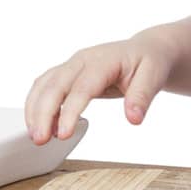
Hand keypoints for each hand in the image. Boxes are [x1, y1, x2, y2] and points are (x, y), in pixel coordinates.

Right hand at [25, 29, 179, 145]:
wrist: (147, 49)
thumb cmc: (150, 62)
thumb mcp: (155, 76)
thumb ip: (143, 96)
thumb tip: (133, 119)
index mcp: (103, 60)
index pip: (82, 87)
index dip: (69, 111)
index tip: (62, 134)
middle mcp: (83, 60)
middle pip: (55, 85)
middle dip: (43, 113)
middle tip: (40, 140)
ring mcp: (72, 65)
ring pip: (44, 85)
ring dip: (35, 110)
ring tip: (36, 137)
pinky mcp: (68, 73)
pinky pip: (45, 86)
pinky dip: (37, 105)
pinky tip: (38, 125)